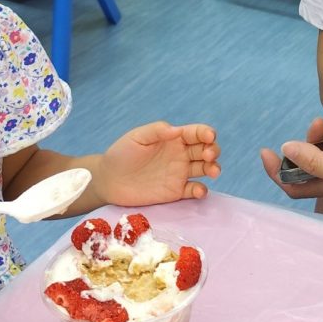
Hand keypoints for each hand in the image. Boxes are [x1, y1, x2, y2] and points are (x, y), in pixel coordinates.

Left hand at [95, 122, 220, 206]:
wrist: (108, 180)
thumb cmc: (121, 154)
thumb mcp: (137, 138)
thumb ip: (157, 131)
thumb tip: (177, 130)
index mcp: (174, 138)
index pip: (196, 133)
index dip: (206, 133)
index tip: (209, 136)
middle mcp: (181, 155)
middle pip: (206, 150)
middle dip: (213, 150)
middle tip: (208, 156)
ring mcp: (180, 173)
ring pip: (205, 169)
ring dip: (214, 168)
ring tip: (213, 172)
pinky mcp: (176, 191)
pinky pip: (194, 190)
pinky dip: (201, 190)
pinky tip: (199, 190)